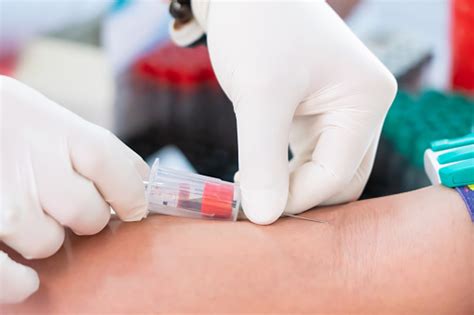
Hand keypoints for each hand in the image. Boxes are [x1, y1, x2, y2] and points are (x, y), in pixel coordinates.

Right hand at [0, 76, 148, 302]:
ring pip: (48, 242)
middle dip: (88, 217)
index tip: (135, 207)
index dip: (130, 193)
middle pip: (87, 213)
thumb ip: (97, 147)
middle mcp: (33, 164)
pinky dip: (19, 282)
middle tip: (69, 206)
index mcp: (60, 132)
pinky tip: (27, 278)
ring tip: (29, 215)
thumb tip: (143, 178)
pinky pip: (5, 274)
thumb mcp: (52, 117)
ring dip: (46, 236)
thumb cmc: (10, 120)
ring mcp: (6, 198)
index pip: (111, 166)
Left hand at [192, 0, 396, 223]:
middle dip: (297, 196)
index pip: (337, 174)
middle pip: (339, 179)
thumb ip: (263, 160)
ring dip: (289, 186)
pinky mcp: (315, 116)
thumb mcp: (260, 95)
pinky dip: (284, 172)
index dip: (295, 198)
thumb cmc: (257, 27)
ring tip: (248, 187)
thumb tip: (264, 216)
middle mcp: (362, 110)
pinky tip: (255, 174)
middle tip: (252, 201)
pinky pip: (308, 158)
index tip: (252, 209)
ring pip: (323, 172)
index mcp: (366, 101)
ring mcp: (340, 114)